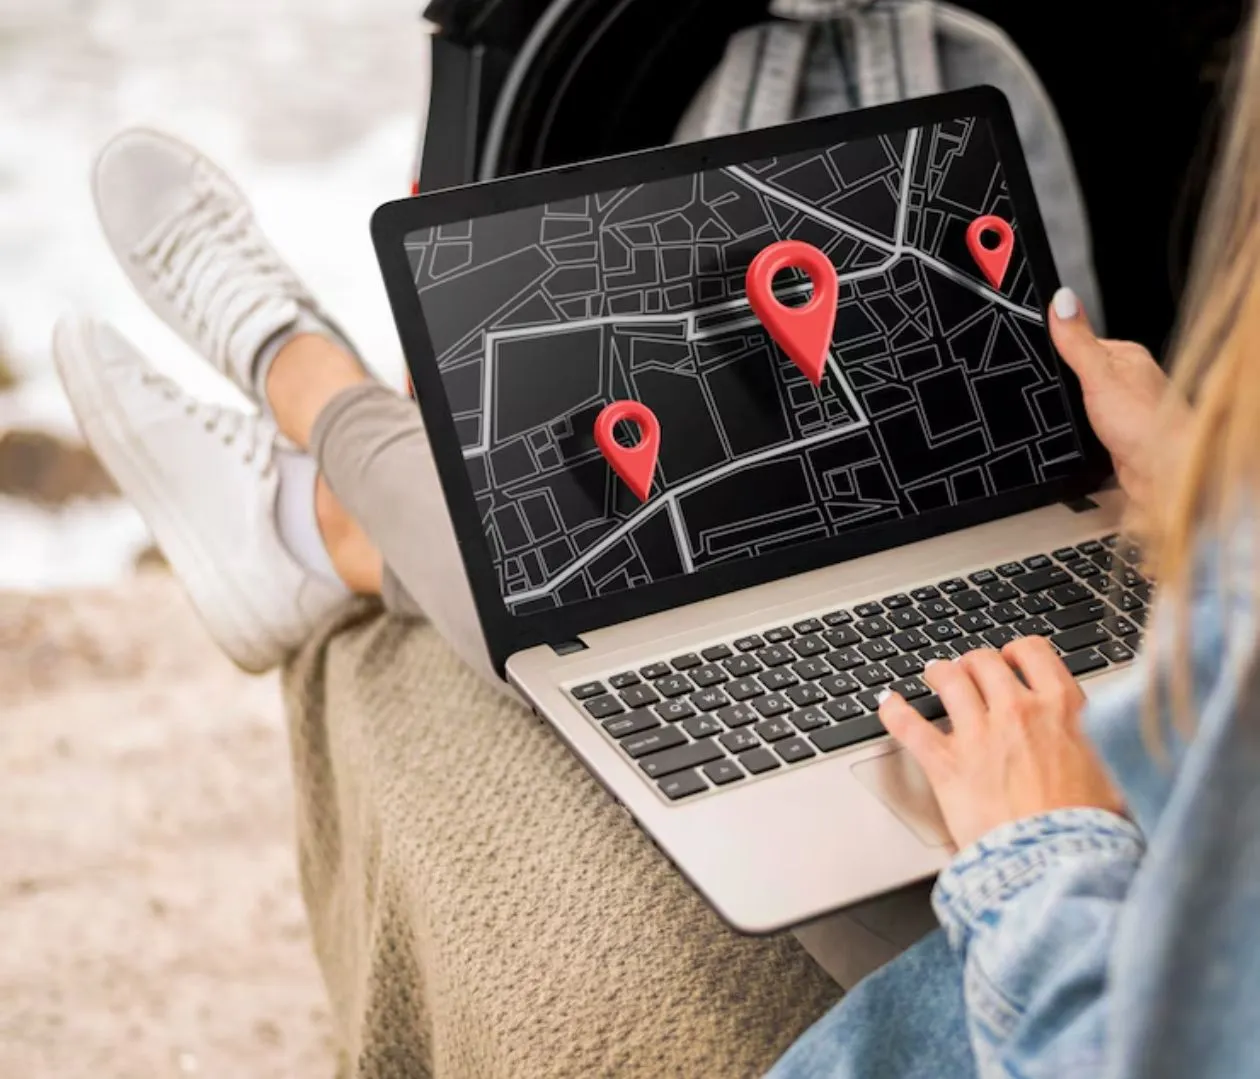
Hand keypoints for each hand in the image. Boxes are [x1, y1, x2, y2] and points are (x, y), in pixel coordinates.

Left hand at [878, 638, 1124, 849]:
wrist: (1060, 864)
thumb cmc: (1092, 829)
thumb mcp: (1118, 774)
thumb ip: (1107, 744)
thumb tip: (1117, 737)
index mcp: (1062, 708)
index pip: (1033, 652)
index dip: (1017, 652)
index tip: (1011, 660)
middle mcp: (1017, 711)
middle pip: (983, 661)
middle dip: (974, 663)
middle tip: (970, 673)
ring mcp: (978, 735)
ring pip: (947, 680)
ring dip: (938, 674)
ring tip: (933, 675)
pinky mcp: (946, 764)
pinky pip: (909, 725)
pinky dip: (894, 711)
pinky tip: (888, 704)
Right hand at [1048, 288, 1188, 511]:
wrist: (1166, 475)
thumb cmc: (1147, 425)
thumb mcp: (1099, 376)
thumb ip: (1076, 341)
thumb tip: (1061, 300)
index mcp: (1125, 356)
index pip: (1079, 342)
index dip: (1055, 351)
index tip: (1036, 359)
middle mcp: (1127, 381)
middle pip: (1077, 374)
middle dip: (1059, 386)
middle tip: (1046, 394)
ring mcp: (1122, 410)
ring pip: (1080, 402)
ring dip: (1067, 412)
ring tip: (1059, 417)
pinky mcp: (1115, 437)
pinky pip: (1085, 427)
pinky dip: (1075, 431)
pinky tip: (1071, 436)